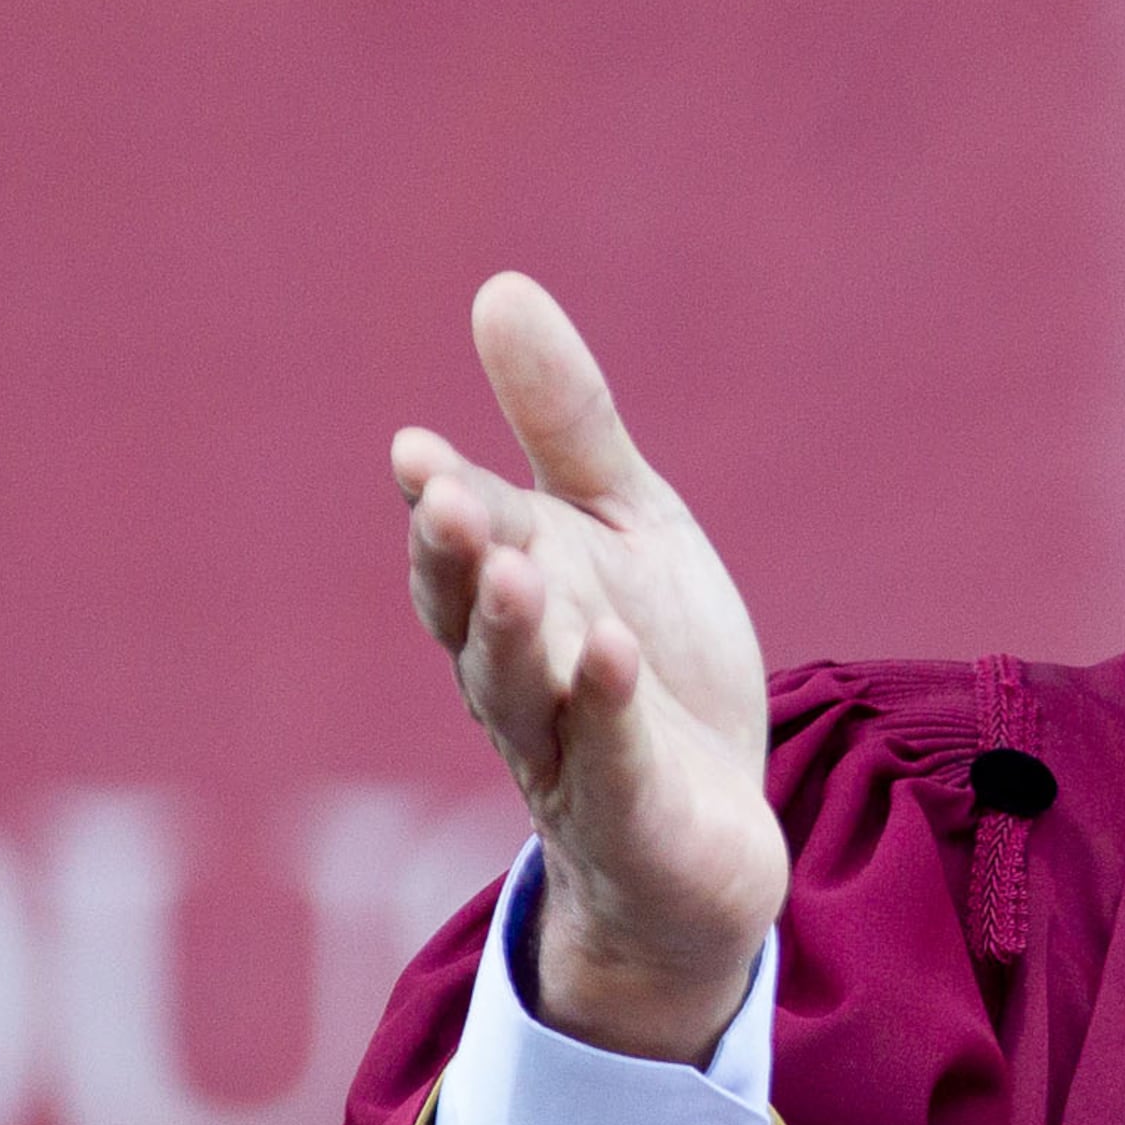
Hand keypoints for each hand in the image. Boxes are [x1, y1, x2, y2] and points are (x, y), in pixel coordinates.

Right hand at [394, 275, 785, 1060]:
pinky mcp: (628, 813)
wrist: (708, 836)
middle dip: (454, 559)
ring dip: (510, 632)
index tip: (417, 450)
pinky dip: (607, 708)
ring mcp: (567, 751)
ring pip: (518, 691)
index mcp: (510, 600)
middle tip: (443, 497)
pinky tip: (610, 653)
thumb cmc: (654, 667)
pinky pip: (610, 759)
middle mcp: (518, 676)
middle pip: (469, 616)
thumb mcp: (626, 528)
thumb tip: (498, 288)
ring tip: (515, 567)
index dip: (438, 502)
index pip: (463, 544)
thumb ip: (564, 423)